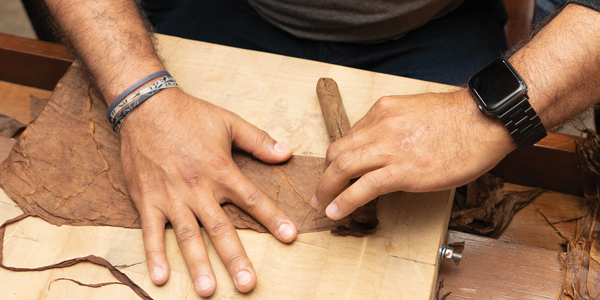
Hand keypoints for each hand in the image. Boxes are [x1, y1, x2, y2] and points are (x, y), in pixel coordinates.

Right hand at [119, 88, 296, 295]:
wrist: (145, 106)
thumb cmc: (189, 114)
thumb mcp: (228, 121)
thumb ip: (258, 140)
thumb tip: (286, 152)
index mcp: (221, 170)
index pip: (253, 199)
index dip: (273, 219)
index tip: (290, 237)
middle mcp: (198, 188)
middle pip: (221, 229)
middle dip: (235, 258)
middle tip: (247, 284)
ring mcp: (171, 197)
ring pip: (187, 236)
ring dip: (198, 264)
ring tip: (208, 290)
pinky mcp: (147, 200)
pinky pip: (150, 232)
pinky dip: (154, 255)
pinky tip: (160, 278)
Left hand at [312, 89, 514, 219]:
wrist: (484, 120)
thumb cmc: (458, 118)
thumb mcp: (415, 111)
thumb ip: (393, 127)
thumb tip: (381, 148)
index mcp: (382, 111)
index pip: (349, 136)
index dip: (339, 158)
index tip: (336, 172)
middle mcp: (380, 126)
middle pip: (337, 151)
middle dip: (324, 174)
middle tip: (320, 190)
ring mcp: (390, 148)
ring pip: (343, 168)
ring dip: (326, 189)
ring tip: (321, 204)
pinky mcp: (403, 170)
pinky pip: (363, 187)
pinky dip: (345, 201)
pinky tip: (337, 211)